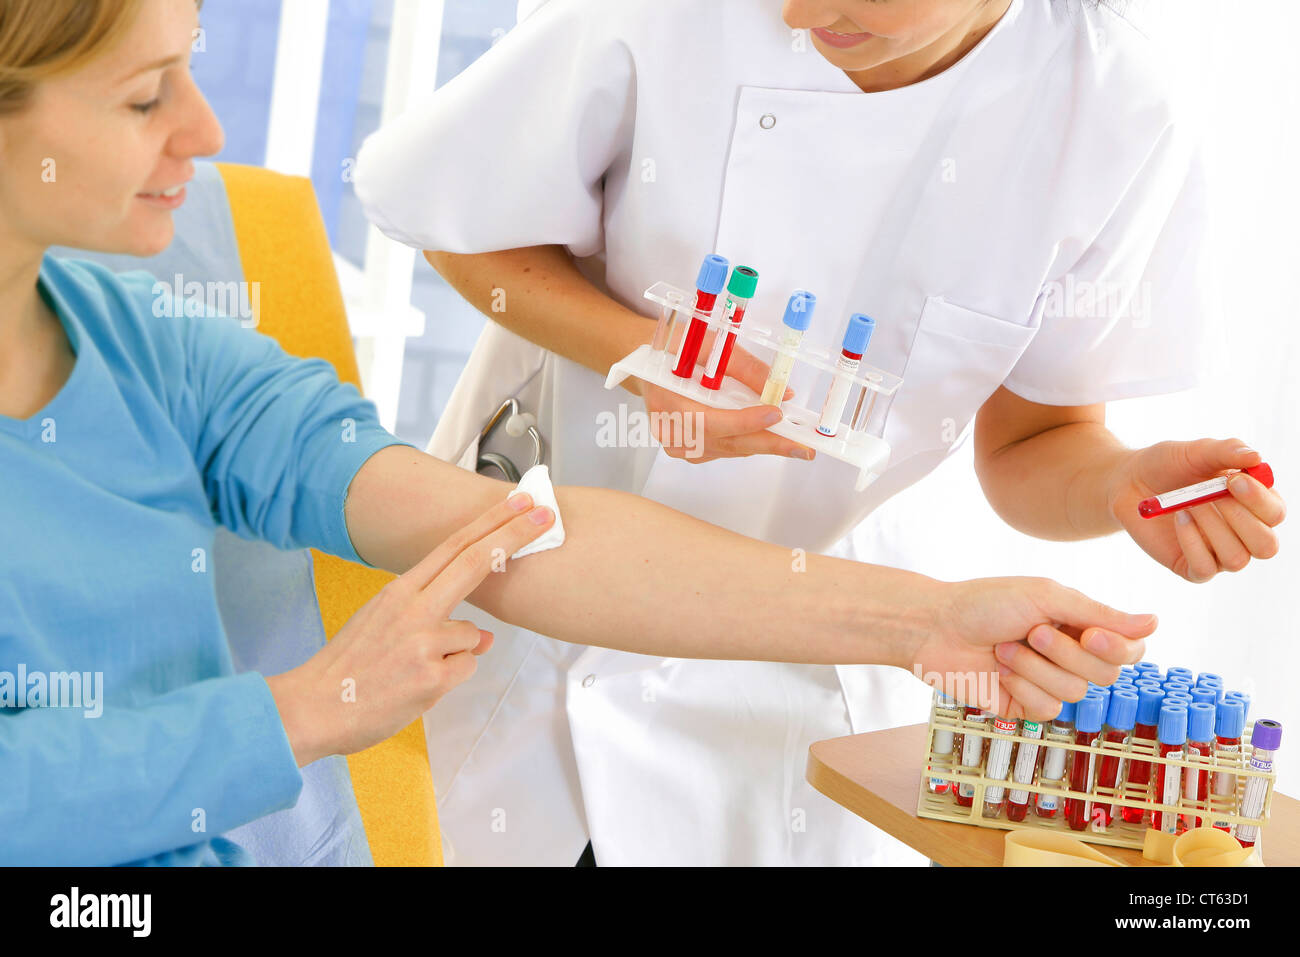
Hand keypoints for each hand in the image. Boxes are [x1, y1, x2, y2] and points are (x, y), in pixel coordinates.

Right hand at [266, 493, 554, 765]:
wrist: (313, 707)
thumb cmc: (348, 668)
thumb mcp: (384, 627)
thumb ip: (431, 621)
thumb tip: (482, 636)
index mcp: (399, 591)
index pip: (453, 547)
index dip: (490, 523)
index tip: (519, 503)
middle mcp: (413, 609)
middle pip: (474, 561)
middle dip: (514, 534)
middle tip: (546, 515)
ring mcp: (424, 642)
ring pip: (472, 637)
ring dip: (454, 655)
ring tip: (410, 673)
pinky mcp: (432, 678)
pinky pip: (464, 669)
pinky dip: (449, 680)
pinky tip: (414, 689)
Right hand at [640, 328, 815, 462]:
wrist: (647, 363)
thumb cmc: (677, 349)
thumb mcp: (710, 345)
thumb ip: (745, 367)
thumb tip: (783, 392)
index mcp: (668, 400)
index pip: (710, 420)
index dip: (745, 421)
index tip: (776, 415)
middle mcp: (670, 430)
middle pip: (725, 442)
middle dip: (767, 443)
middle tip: (802, 447)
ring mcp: (677, 444)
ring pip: (728, 449)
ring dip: (762, 445)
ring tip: (795, 444)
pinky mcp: (687, 449)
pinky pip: (723, 449)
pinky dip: (748, 443)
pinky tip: (769, 438)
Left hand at [912, 577, 1156, 720]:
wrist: (934, 627)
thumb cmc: (985, 602)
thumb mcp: (1045, 596)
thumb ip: (1099, 613)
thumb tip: (1154, 622)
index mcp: (1080, 624)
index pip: (1129, 649)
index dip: (1117, 648)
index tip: (1087, 634)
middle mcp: (1070, 655)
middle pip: (1107, 674)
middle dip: (1066, 654)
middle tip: (1031, 631)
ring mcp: (1049, 682)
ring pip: (1077, 693)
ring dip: (1036, 667)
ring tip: (1004, 647)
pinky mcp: (1025, 705)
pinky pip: (1049, 710)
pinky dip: (1023, 687)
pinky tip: (1000, 670)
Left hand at [1106, 439, 1284, 582]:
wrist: (1128, 481)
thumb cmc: (1168, 465)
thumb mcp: (1196, 451)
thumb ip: (1227, 451)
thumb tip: (1256, 458)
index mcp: (1254, 505)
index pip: (1275, 514)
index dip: (1259, 501)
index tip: (1233, 481)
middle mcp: (1243, 534)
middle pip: (1266, 546)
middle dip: (1241, 520)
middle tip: (1209, 496)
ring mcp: (1218, 553)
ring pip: (1236, 559)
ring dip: (1212, 529)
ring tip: (1187, 504)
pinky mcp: (1191, 567)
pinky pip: (1205, 569)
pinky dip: (1192, 543)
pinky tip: (1178, 519)